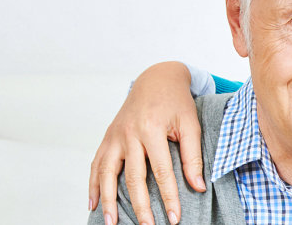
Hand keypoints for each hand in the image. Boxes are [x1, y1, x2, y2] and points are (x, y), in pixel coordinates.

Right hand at [87, 62, 203, 224]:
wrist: (156, 79)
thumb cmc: (176, 102)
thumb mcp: (191, 125)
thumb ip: (192, 156)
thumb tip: (198, 186)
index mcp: (152, 129)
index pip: (161, 172)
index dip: (168, 197)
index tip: (174, 218)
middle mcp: (129, 134)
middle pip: (133, 177)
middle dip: (140, 206)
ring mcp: (115, 136)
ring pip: (108, 173)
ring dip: (108, 200)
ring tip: (111, 223)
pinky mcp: (108, 137)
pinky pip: (96, 164)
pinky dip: (93, 185)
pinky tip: (93, 203)